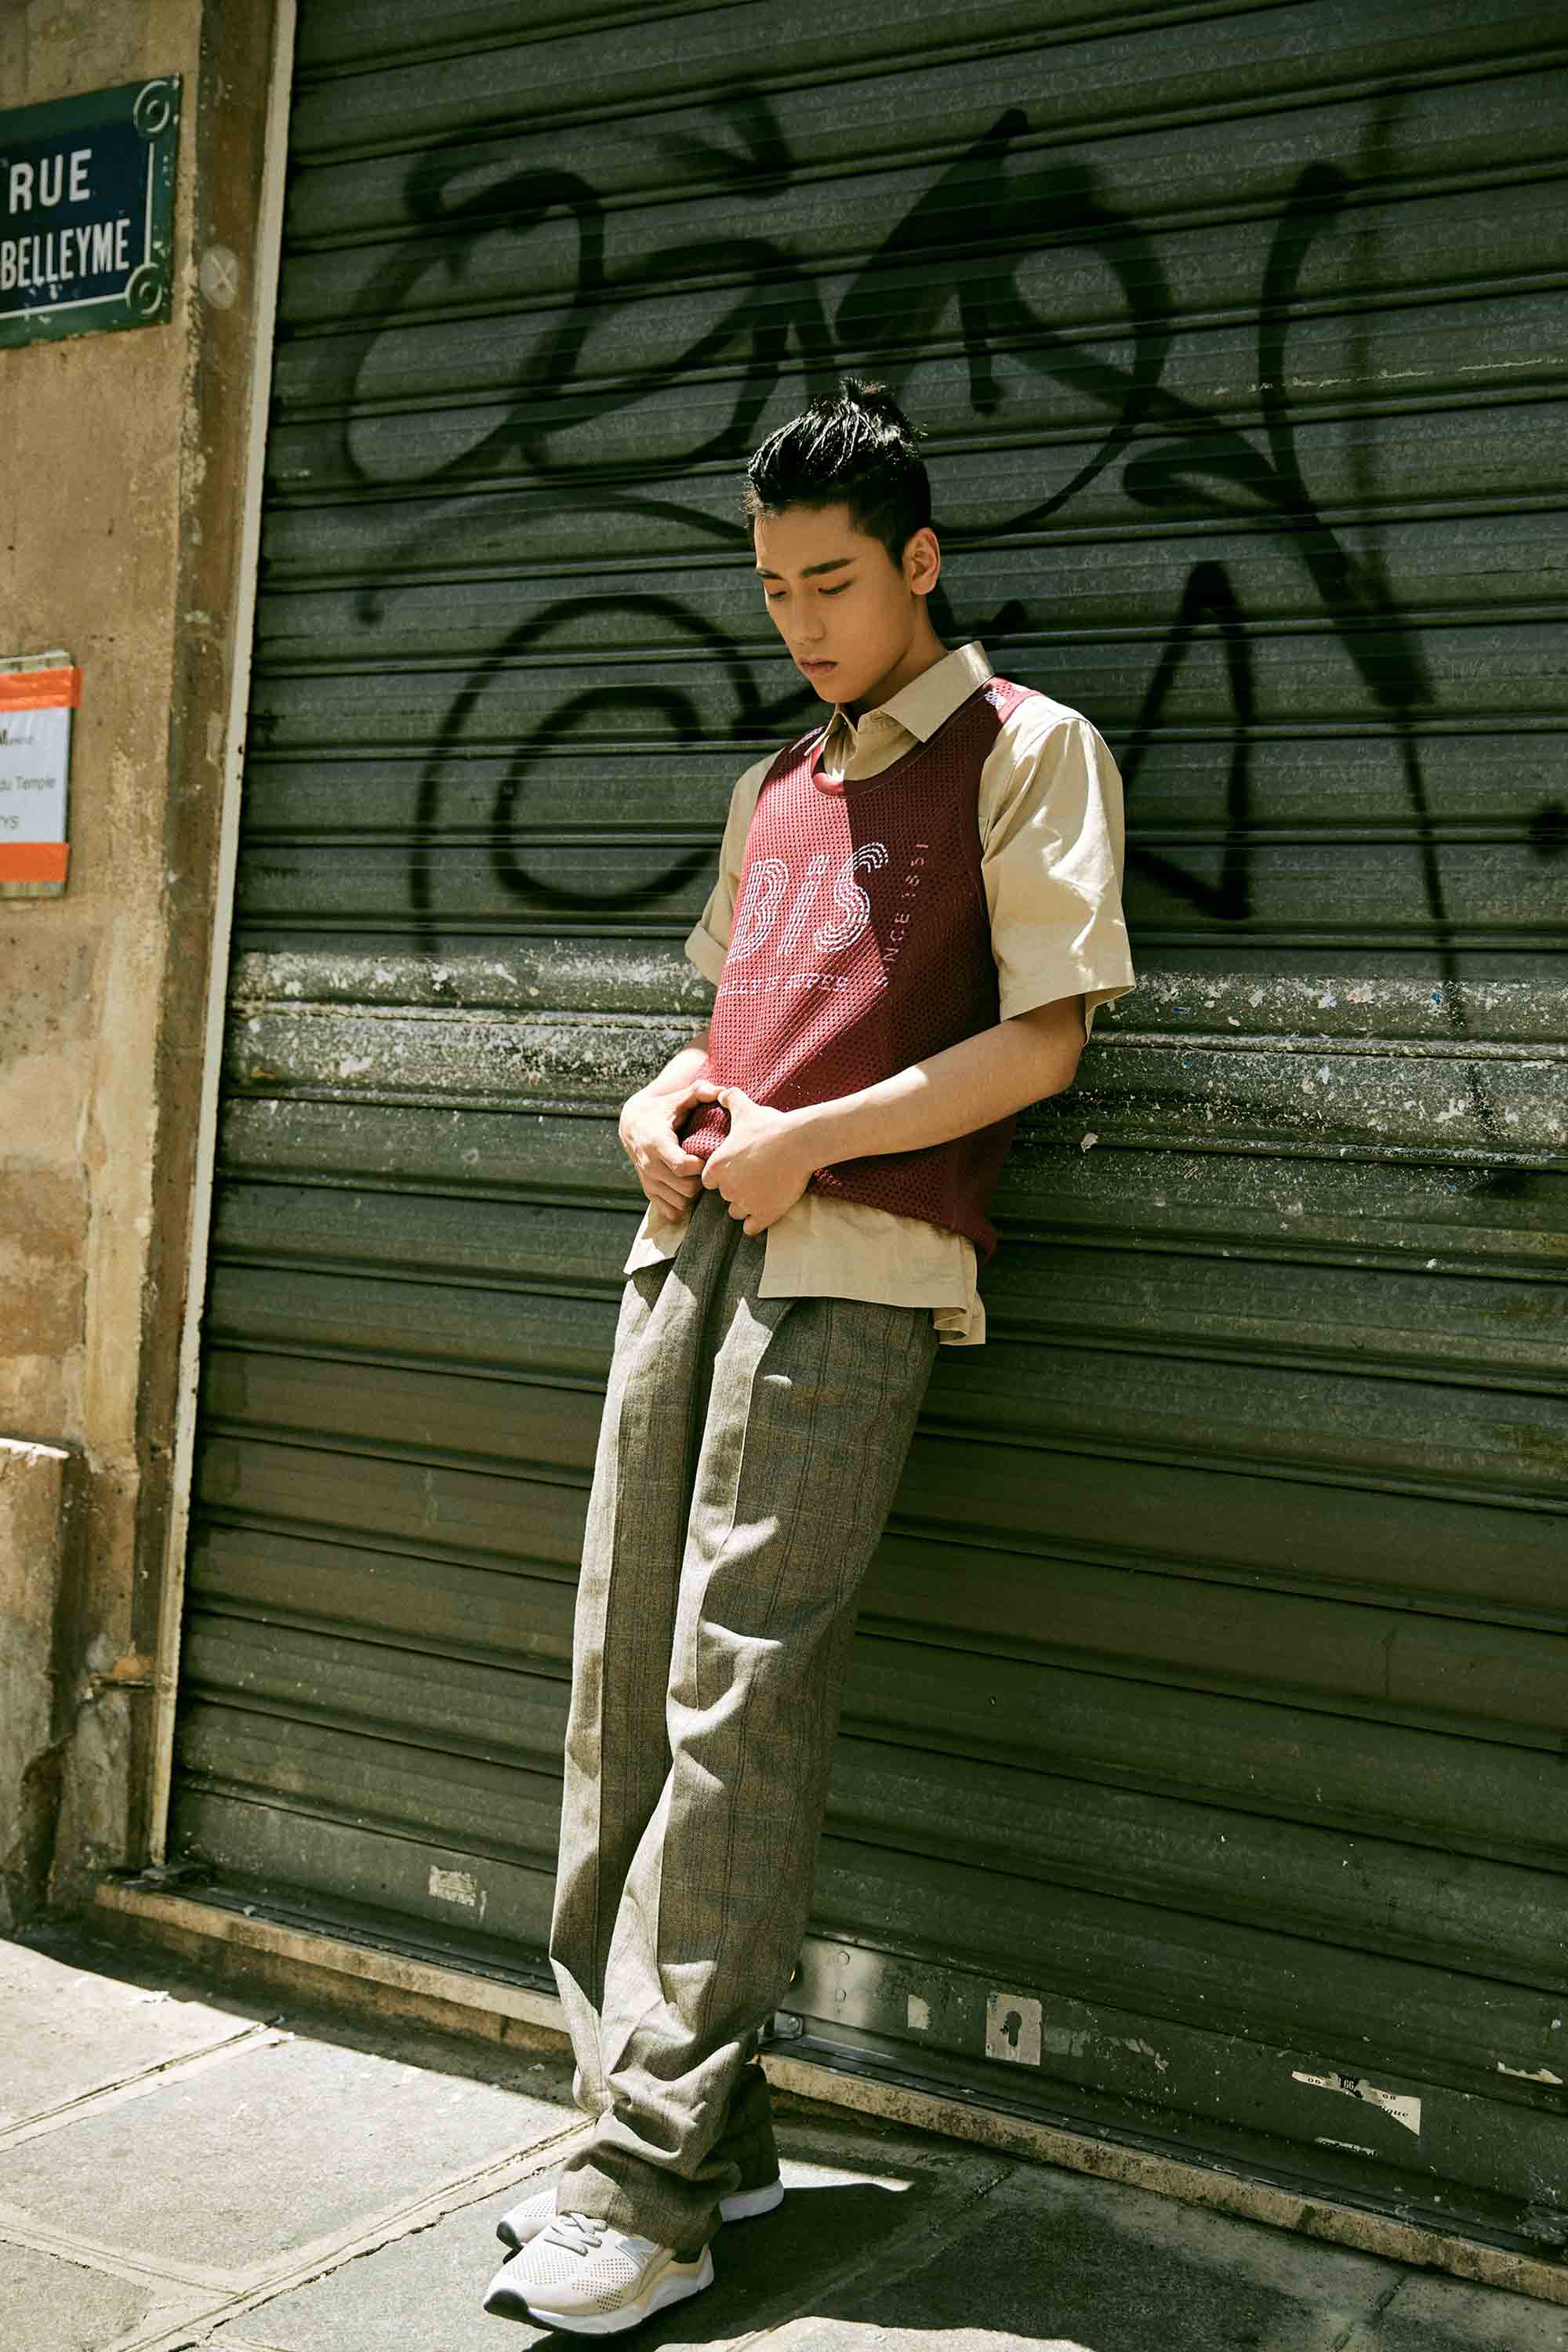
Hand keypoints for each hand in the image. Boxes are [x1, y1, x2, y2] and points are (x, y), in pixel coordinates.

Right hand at [618, 1079, 711, 1218]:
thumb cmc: (660, 1110)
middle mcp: (650, 1165)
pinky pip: (670, 1209)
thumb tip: (721, 1090)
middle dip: (702, 1181)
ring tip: (700, 1177)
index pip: (682, 1166)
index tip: (709, 1156)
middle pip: (685, 1188)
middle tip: (709, 1168)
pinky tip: (689, 1188)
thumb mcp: (677, 1099)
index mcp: (657, 1143)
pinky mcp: (649, 1190)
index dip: (701, 1165)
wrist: (631, 1125)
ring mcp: (648, 1180)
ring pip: (680, 1202)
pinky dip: (683, 1204)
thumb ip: (698, 1092)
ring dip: (695, 1193)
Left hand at [694, 1082, 815, 1235]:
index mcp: (716, 1167)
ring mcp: (745, 1204)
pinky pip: (751, 1229)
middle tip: (752, 1178)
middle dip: (735, 1191)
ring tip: (761, 1193)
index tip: (735, 1169)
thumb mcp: (745, 1109)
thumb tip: (720, 1092)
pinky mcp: (764, 1215)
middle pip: (724, 1197)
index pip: (709, 1181)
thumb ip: (729, 1100)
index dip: (721, 1176)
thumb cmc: (769, 1126)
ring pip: (736, 1213)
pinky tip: (765, 1210)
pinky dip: (756, 1223)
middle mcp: (727, 1189)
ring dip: (745, 1207)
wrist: (798, 1143)